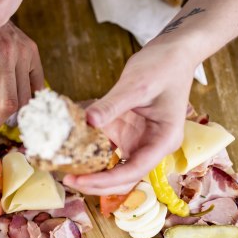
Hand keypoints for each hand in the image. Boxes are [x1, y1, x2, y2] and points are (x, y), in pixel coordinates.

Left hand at [63, 44, 194, 195]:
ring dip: (91, 173)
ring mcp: (139, 141)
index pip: (134, 171)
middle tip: (67, 179)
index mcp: (163, 140)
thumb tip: (87, 120)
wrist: (172, 52)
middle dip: (96, 184)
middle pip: (124, 178)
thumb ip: (112, 105)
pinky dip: (90, 153)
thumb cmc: (163, 66)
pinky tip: (71, 151)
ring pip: (114, 169)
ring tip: (64, 170)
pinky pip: (107, 151)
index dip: (106, 181)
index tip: (80, 180)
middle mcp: (152, 146)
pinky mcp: (126, 133)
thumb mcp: (136, 85)